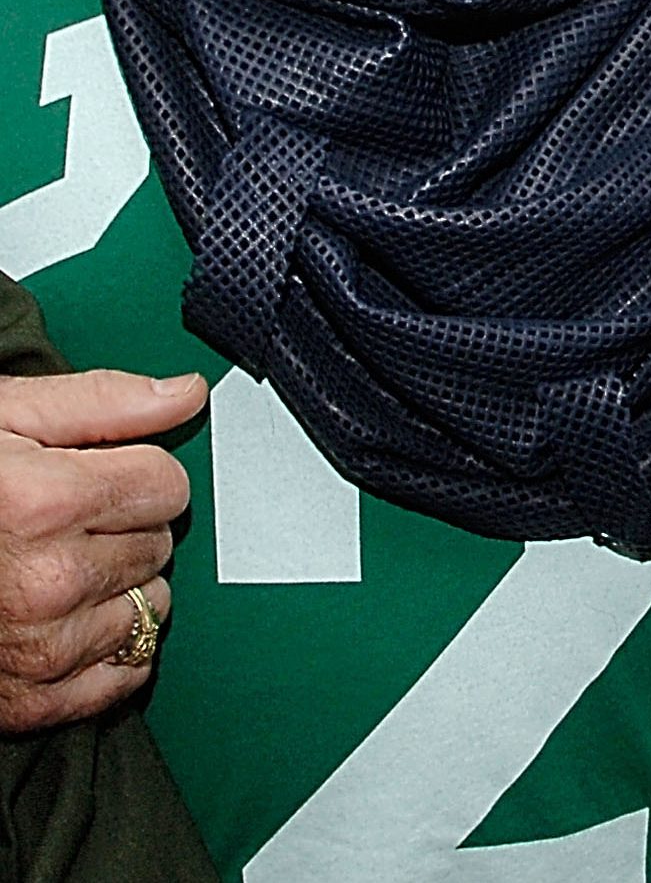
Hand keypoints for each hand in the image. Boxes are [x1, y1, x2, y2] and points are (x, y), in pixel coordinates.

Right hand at [0, 368, 205, 726]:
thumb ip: (103, 402)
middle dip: (127, 525)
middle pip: (160, 543)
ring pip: (152, 607)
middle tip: (66, 521)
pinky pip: (128, 673)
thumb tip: (186, 394)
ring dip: (120, 587)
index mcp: (46, 503)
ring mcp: (44, 650)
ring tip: (58, 567)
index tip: (99, 474)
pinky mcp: (34, 702)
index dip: (137, 472)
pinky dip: (108, 648)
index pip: (168, 484)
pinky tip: (65, 619)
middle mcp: (51, 581)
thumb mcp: (4, 418)